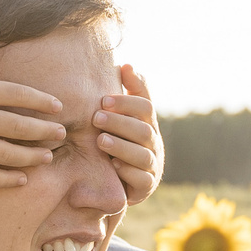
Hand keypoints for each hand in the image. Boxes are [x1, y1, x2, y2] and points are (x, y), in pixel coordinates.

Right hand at [0, 20, 66, 187]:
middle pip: (16, 126)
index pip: (15, 94)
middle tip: (61, 134)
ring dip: (30, 157)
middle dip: (43, 131)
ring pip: (4, 154)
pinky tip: (22, 179)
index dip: (40, 101)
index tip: (58, 107)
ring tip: (47, 156)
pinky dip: (5, 179)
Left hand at [98, 63, 163, 203]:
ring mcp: (152, 165)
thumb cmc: (121, 139)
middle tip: (96, 118)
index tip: (103, 99)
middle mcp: (153, 142)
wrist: (122, 180)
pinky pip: (141, 179)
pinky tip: (113, 165)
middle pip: (143, 130)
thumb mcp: (124, 115)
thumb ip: (128, 91)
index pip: (145, 106)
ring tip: (101, 141)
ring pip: (142, 155)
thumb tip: (126, 64)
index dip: (126, 102)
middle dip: (120, 123)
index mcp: (147, 122)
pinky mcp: (146, 187)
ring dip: (121, 147)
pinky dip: (128, 172)